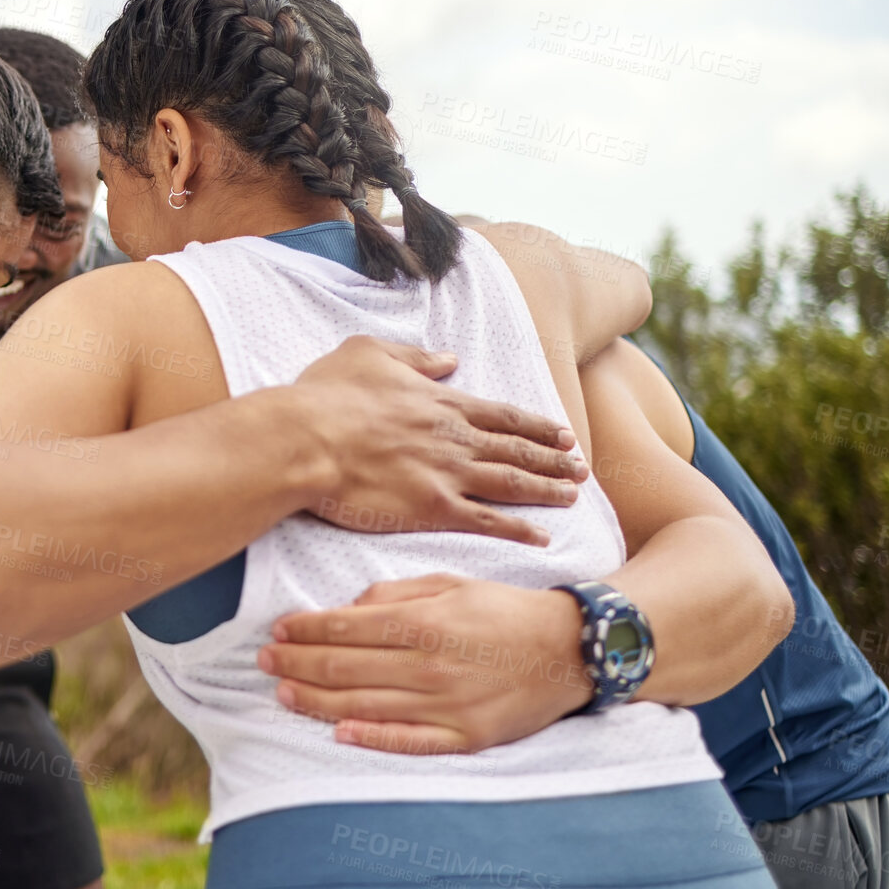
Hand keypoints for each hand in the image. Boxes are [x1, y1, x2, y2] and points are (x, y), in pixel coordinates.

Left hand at [257, 573, 592, 753]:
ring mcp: (446, 706)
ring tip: (282, 694)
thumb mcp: (450, 583)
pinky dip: (371, 738)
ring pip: (364, 706)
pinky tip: (336, 732)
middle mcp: (429, 665)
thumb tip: (346, 609)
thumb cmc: (504, 610)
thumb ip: (395, 595)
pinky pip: (409, 742)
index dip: (305, 630)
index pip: (346, 628)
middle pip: (345, 668)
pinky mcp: (466, 737)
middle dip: (297, 664)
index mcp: (424, 622)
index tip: (277, 631)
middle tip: (263, 662)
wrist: (570, 649)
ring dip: (316, 701)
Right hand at [293, 335, 587, 544]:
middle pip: (517, 450)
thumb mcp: (369, 352)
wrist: (306, 440)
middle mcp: (455, 438)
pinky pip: (487, 521)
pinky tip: (542, 536)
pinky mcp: (433, 509)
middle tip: (582, 468)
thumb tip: (449, 358)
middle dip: (553, 459)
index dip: (536, 426)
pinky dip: (519, 529)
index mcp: (441, 402)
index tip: (562, 435)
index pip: (502, 415)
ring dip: (547, 489)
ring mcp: (448, 474)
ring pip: (512, 483)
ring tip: (573, 496)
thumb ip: (416, 356)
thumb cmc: (328, 396)